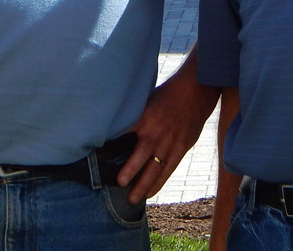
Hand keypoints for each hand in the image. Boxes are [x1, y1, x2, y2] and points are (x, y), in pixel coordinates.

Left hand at [117, 58, 218, 203]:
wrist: (195, 93)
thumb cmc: (165, 95)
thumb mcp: (146, 100)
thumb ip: (133, 116)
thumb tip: (112, 126)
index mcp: (144, 117)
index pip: (123, 132)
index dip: (110, 145)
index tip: (97, 156)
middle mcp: (156, 132)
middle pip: (141, 154)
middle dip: (130, 169)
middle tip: (119, 183)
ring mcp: (169, 142)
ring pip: (155, 168)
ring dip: (143, 185)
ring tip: (132, 199)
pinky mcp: (180, 149)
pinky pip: (168, 169)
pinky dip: (159, 183)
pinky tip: (149, 193)